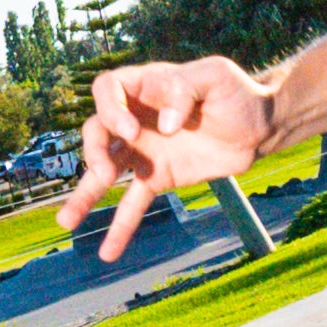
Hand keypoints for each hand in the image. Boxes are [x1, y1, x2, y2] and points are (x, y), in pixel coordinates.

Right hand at [62, 57, 275, 262]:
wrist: (260, 128)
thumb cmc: (238, 94)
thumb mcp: (215, 76)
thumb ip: (186, 89)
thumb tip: (164, 126)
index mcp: (145, 86)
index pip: (107, 89)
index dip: (110, 110)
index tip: (131, 131)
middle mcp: (136, 118)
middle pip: (96, 131)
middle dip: (94, 152)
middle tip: (105, 173)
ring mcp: (144, 151)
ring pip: (103, 172)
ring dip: (84, 196)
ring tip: (66, 221)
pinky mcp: (158, 178)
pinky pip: (133, 203)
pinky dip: (121, 227)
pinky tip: (108, 251)